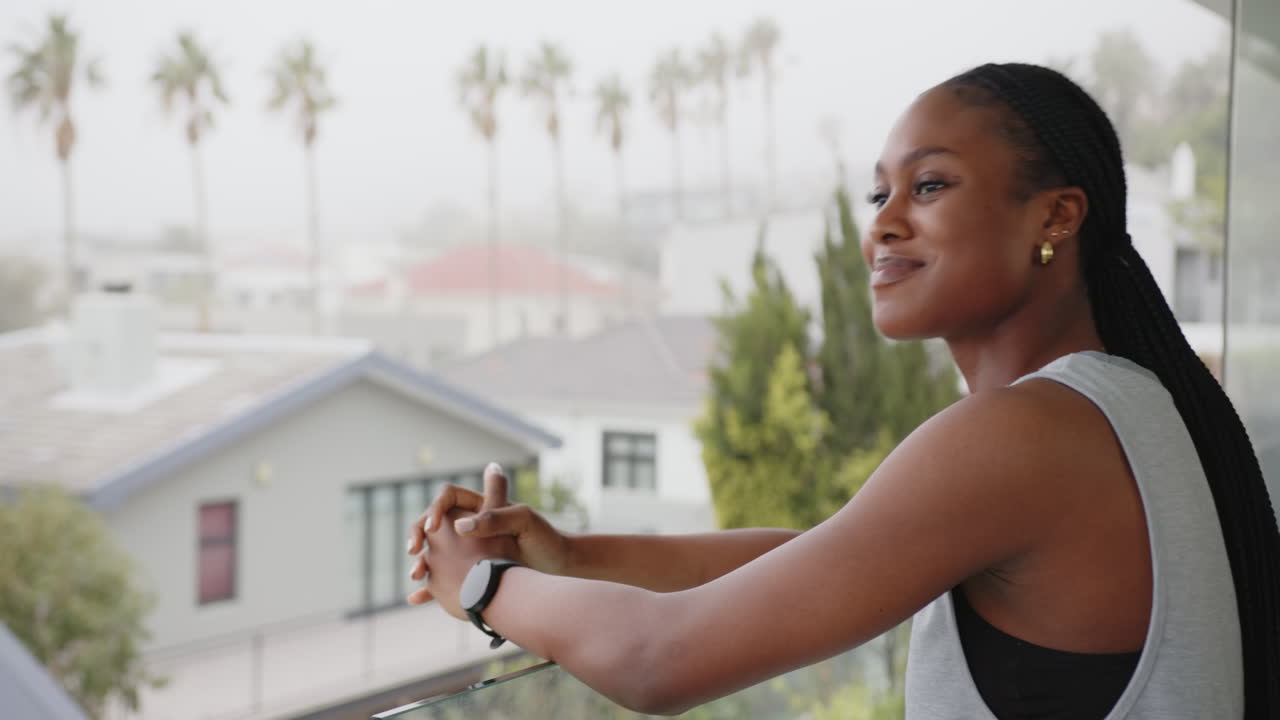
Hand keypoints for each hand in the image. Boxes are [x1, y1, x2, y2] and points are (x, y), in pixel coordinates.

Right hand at [406, 463, 571, 601]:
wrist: (554, 570)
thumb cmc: (543, 540)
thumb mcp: (524, 521)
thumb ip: (495, 517)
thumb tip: (460, 526)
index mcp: (480, 506)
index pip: (447, 497)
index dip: (435, 509)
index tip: (433, 527)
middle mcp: (469, 526)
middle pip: (432, 524)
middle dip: (418, 535)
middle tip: (414, 551)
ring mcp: (466, 551)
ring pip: (433, 553)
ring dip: (420, 563)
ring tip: (417, 576)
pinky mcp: (466, 574)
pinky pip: (441, 580)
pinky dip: (428, 590)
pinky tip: (416, 599)